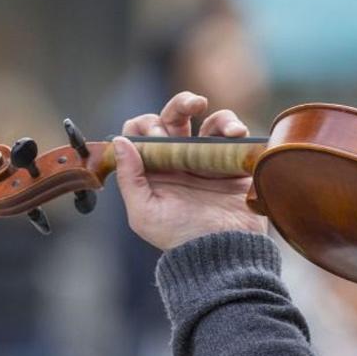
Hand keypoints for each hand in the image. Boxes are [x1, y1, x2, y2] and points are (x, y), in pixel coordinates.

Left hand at [113, 91, 267, 249]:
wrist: (225, 251)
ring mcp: (205, 159)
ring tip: (226, 128)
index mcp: (153, 169)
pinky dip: (233, 126)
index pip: (140, 132)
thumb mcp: (145, 214)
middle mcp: (177, 159)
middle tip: (191, 107)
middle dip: (180, 104)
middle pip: (172, 117)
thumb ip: (130, 178)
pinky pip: (231, 133)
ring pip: (205, 119)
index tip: (158, 138)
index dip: (145, 126)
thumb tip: (120, 141)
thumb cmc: (182, 238)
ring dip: (215, 116)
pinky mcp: (231, 161)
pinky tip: (236, 134)